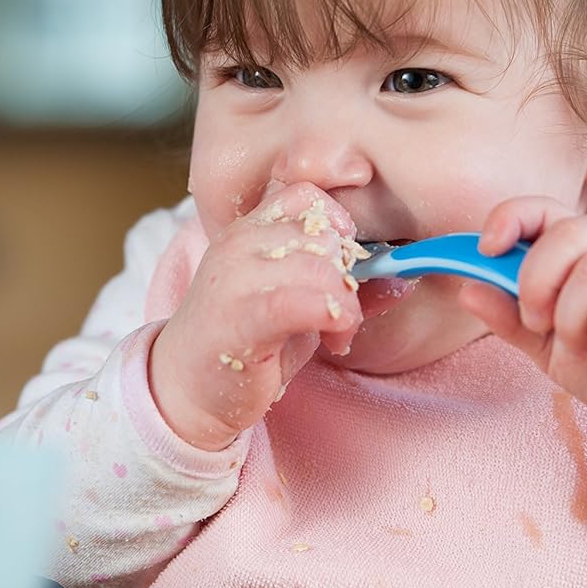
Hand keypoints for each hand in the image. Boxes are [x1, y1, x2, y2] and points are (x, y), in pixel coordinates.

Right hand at [149, 182, 364, 450]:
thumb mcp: (295, 307)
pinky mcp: (240, 317)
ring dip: (346, 304)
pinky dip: (336, 319)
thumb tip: (402, 277)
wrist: (184, 393)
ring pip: (321, 267)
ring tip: (338, 332)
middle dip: (348, 273)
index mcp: (247, 230)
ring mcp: (234, 278)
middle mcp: (237, 244)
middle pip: (322, 232)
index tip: (346, 262)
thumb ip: (340, 285)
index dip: (337, 221)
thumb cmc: (242, 346)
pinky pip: (306, 301)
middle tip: (343, 310)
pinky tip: (333, 342)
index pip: (303, 194)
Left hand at [458, 196, 586, 474]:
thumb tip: (467, 289)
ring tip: (584, 346)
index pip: (545, 209)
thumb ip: (509, 317)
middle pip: (567, 233)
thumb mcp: (546, 345)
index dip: (511, 218)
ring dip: (573, 320)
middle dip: (537, 282)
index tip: (488, 249)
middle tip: (540, 323)